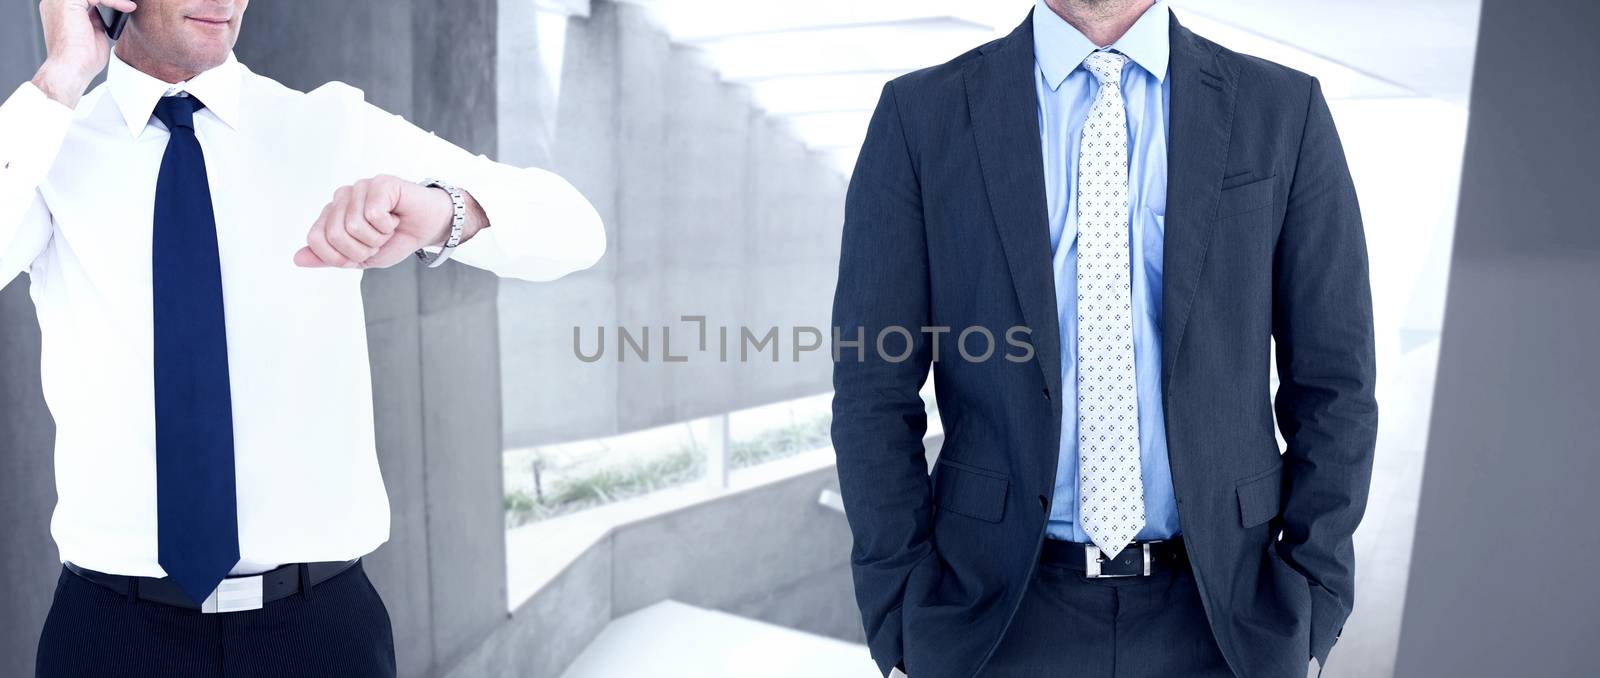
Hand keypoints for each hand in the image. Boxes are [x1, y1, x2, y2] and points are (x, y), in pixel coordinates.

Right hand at [31, 0, 136, 107]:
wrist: (72, 70)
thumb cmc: (82, 59)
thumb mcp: (93, 32)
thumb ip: (95, 19)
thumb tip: (103, 11)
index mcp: (58, 8)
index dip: (106, 1)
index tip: (125, 5)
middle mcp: (55, 2)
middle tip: (126, 4)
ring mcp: (58, 1)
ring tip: (128, 6)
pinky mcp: (67, 3)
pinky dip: (114, 1)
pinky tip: (126, 7)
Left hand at [295, 174, 480, 268]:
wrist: (428, 229)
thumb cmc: (396, 240)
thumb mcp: (360, 258)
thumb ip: (329, 258)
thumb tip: (297, 259)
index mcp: (333, 214)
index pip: (316, 239)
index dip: (339, 256)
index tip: (360, 254)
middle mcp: (342, 197)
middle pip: (334, 234)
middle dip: (361, 249)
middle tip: (378, 242)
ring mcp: (360, 187)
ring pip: (354, 225)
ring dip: (377, 238)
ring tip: (388, 229)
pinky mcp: (380, 182)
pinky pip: (373, 214)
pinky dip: (388, 225)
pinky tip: (396, 217)